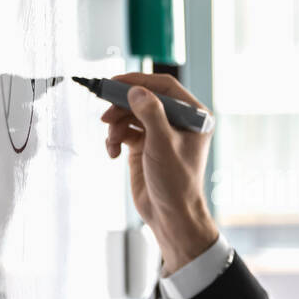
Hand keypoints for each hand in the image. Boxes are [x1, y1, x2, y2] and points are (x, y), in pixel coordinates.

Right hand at [101, 72, 217, 270]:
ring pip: (131, 115)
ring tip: (111, 140)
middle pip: (144, 99)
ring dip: (116, 124)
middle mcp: (178, 122)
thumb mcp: (163, 145)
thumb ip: (151, 114)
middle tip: (104, 114)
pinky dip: (115, 138)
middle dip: (122, 106)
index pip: (164, 87)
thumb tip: (136, 90)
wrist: (170, 216)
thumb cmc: (176, 183)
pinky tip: (112, 152)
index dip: (139, 81)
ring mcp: (161, 133)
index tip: (115, 83)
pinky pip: (125, 132)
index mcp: (194, 116)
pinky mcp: (146, 146)